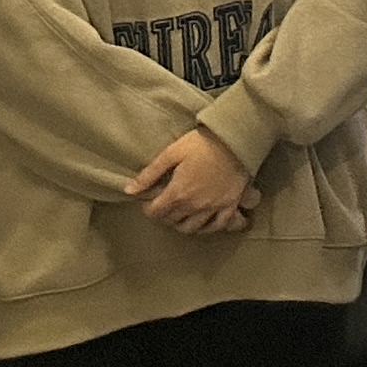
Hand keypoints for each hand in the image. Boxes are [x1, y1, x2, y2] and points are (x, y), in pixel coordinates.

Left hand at [122, 127, 256, 235]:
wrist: (237, 138)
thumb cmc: (203, 142)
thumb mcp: (172, 152)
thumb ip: (150, 174)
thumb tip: (128, 190)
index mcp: (177, 193)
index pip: (155, 212)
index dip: (148, 208)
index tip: (149, 201)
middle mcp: (194, 205)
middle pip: (172, 221)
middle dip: (164, 215)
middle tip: (165, 205)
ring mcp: (213, 207)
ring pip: (193, 227)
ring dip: (183, 223)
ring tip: (182, 215)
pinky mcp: (230, 204)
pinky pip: (220, 225)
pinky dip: (211, 227)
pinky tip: (205, 223)